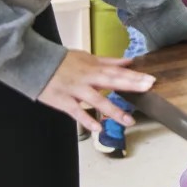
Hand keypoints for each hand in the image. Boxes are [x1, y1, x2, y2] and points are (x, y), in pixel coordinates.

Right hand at [38, 51, 155, 132]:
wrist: (35, 64)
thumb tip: (129, 61)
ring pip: (96, 100)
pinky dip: (87, 120)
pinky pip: (77, 112)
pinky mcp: (63, 102)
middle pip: (111, 81)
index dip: (134, 76)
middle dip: (130, 85)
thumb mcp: (87, 57)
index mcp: (94, 67)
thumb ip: (109, 61)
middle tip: (148, 89)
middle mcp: (87, 78)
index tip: (150, 80)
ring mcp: (75, 90)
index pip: (118, 71)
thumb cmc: (63, 62)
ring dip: (113, 110)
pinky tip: (98, 128)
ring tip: (128, 120)